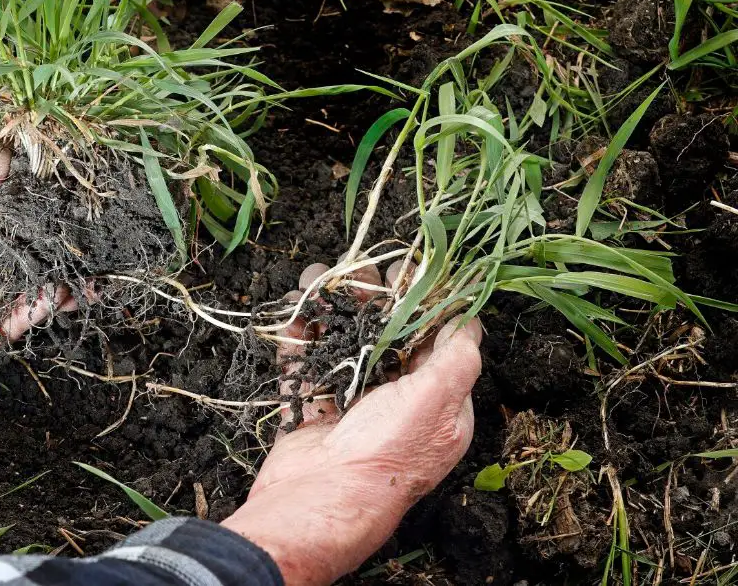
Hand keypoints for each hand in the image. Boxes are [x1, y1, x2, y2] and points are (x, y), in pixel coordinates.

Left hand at [0, 151, 71, 391]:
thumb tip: (4, 159)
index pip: (7, 221)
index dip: (38, 211)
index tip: (72, 197)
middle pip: (25, 258)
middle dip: (58, 248)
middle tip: (96, 234)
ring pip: (27, 292)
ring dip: (60, 281)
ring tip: (95, 266)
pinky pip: (13, 325)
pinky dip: (42, 311)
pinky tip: (67, 294)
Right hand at [222, 263, 482, 585]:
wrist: (319, 501)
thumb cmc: (386, 453)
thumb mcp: (435, 401)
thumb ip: (456, 357)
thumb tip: (473, 320)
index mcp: (435, 403)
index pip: (434, 341)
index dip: (423, 302)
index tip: (410, 268)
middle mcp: (395, 403)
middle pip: (385, 337)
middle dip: (373, 298)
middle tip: (363, 265)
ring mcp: (350, 406)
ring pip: (342, 344)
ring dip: (330, 308)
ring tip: (318, 273)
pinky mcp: (311, 409)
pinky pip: (304, 364)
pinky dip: (298, 335)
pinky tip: (294, 305)